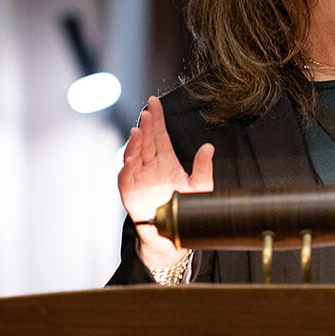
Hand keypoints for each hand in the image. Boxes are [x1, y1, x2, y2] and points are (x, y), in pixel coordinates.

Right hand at [118, 95, 214, 268]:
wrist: (172, 233)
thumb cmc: (184, 208)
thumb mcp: (200, 186)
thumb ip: (203, 167)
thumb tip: (209, 147)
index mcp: (166, 159)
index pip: (159, 134)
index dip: (157, 118)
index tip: (155, 102)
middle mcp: (150, 164)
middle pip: (146, 140)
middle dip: (146, 126)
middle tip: (148, 113)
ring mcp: (139, 176)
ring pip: (134, 155)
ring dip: (135, 143)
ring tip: (139, 131)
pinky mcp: (130, 192)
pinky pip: (126, 178)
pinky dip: (127, 168)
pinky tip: (130, 158)